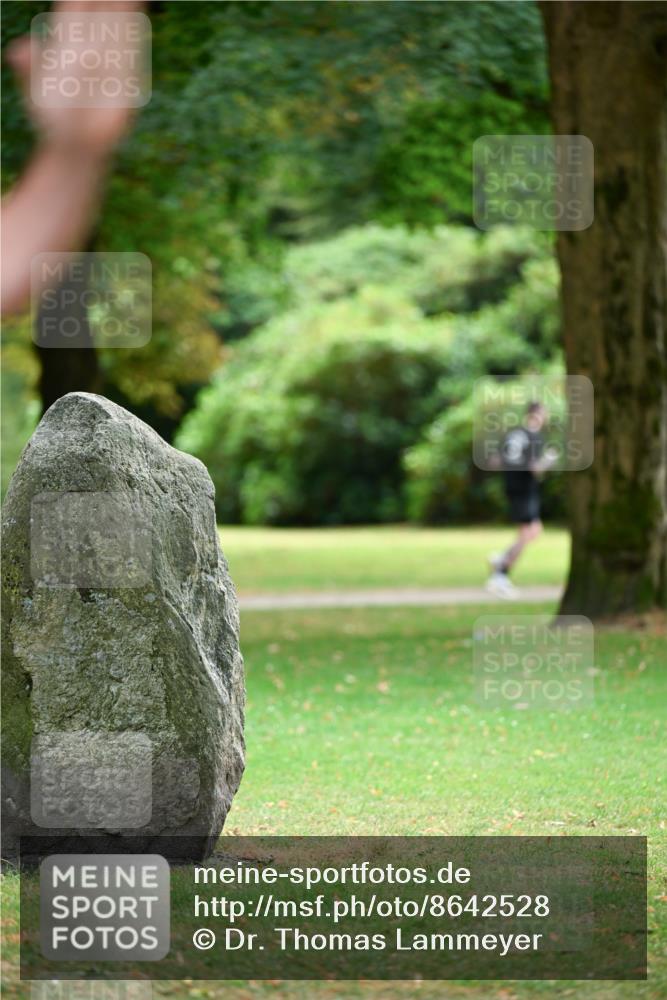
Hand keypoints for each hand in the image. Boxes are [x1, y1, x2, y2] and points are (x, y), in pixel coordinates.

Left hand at [6, 0, 145, 155]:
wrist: (76, 146)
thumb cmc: (52, 121)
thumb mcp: (37, 93)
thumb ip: (29, 69)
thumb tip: (19, 51)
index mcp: (63, 45)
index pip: (73, 10)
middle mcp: (86, 48)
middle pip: (98, 12)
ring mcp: (106, 61)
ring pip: (116, 26)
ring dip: (124, 6)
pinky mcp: (125, 77)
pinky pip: (131, 48)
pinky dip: (135, 30)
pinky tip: (139, 10)